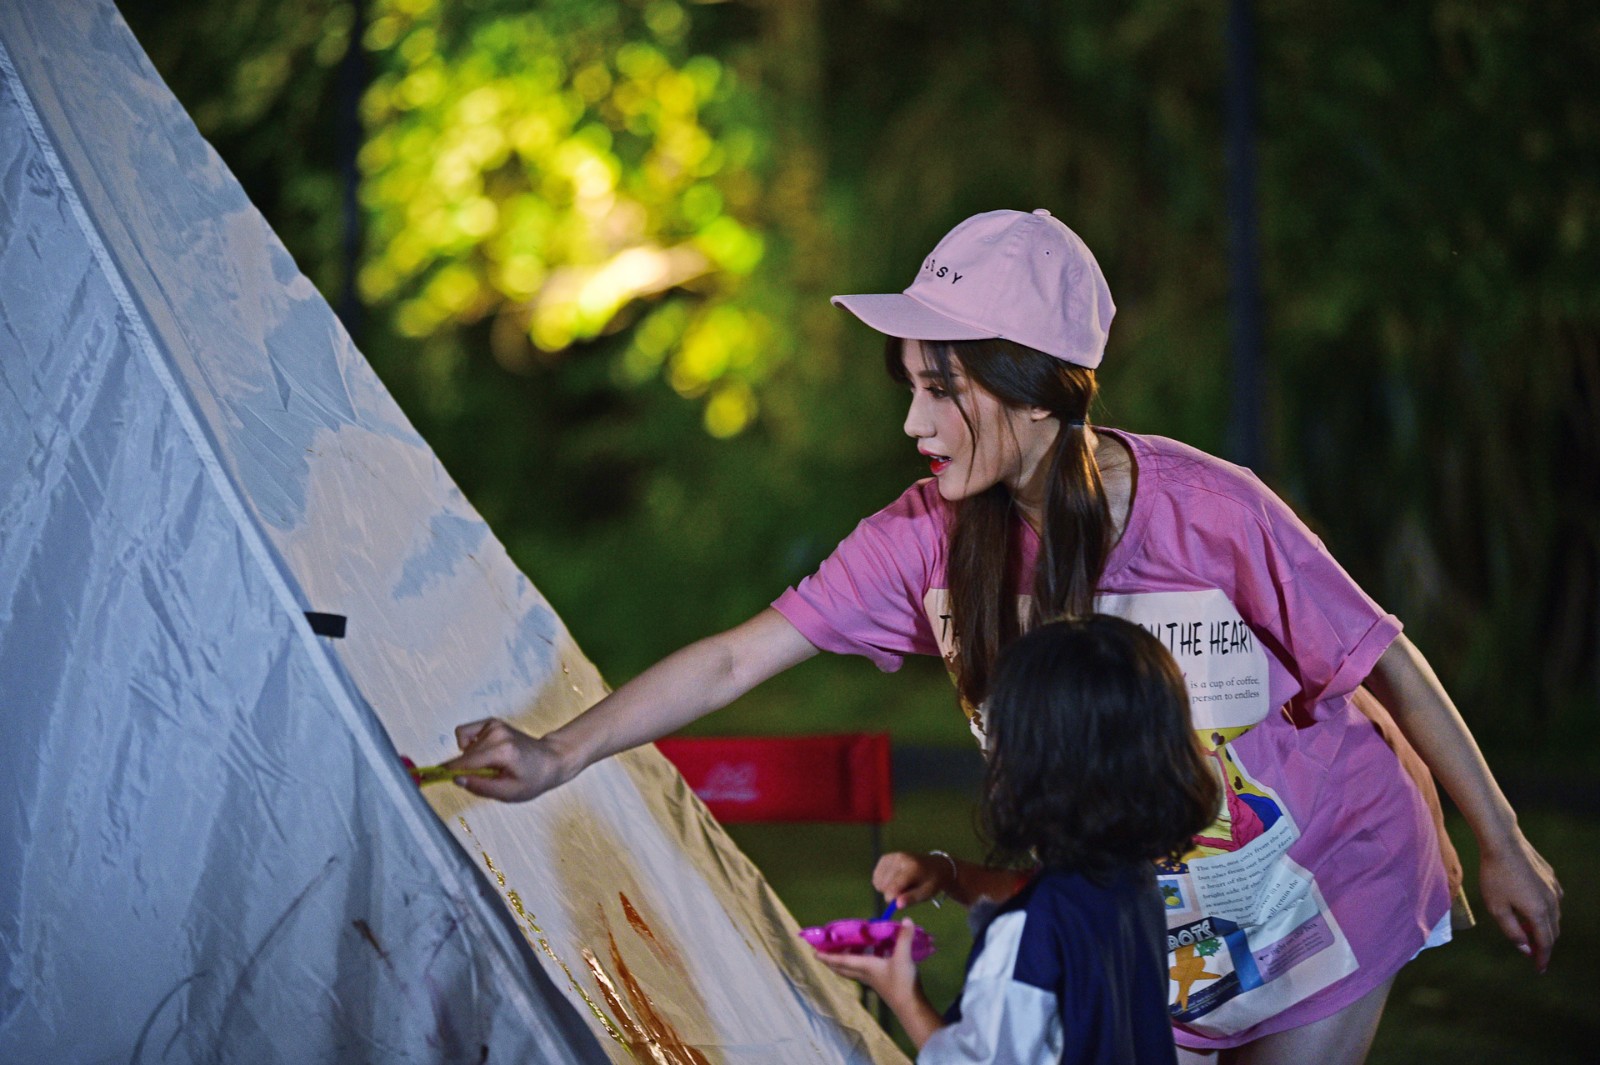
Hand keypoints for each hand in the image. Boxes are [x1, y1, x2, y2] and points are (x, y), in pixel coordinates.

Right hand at [443, 717, 567, 802]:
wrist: (550, 760)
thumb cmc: (532, 780)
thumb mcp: (508, 793)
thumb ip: (481, 787)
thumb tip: (456, 779)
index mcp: (502, 751)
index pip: (466, 762)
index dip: (447, 771)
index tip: (428, 776)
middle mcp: (497, 733)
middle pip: (463, 755)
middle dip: (465, 770)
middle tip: (485, 778)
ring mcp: (494, 725)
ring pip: (463, 746)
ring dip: (470, 759)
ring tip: (491, 766)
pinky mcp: (492, 722)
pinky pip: (465, 734)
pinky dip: (469, 746)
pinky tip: (485, 754)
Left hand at [813, 920, 922, 1007]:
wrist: (910, 1006)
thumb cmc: (902, 982)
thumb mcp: (903, 957)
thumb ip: (904, 937)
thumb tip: (907, 920)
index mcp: (865, 966)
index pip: (842, 961)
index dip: (828, 957)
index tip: (814, 954)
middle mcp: (865, 973)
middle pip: (842, 968)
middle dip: (831, 961)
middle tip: (823, 953)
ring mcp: (872, 980)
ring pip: (852, 970)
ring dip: (844, 962)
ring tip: (843, 951)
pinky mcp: (880, 982)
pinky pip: (863, 971)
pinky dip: (861, 962)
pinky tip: (870, 955)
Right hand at [873, 851, 954, 910]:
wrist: (934, 866)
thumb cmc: (930, 883)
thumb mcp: (926, 893)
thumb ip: (911, 899)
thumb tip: (897, 905)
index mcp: (912, 867)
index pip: (894, 887)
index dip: (892, 899)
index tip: (898, 904)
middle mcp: (900, 858)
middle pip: (884, 886)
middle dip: (892, 894)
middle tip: (905, 892)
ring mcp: (891, 856)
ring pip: (878, 882)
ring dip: (886, 889)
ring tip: (901, 886)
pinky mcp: (885, 858)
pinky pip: (876, 877)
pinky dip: (883, 883)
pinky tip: (894, 881)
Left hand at [1479, 830, 1562, 971]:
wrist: (1503, 842)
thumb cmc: (1494, 875)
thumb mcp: (1497, 908)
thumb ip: (1512, 931)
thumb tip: (1526, 949)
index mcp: (1539, 913)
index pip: (1545, 943)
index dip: (1542, 958)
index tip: (1539, 970)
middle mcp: (1552, 902)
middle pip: (1552, 931)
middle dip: (1543, 944)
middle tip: (1532, 952)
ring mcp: (1553, 888)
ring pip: (1554, 916)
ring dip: (1544, 927)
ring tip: (1528, 931)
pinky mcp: (1551, 877)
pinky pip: (1552, 900)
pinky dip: (1545, 910)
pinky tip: (1533, 908)